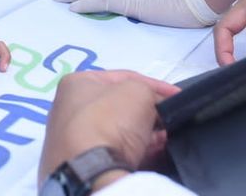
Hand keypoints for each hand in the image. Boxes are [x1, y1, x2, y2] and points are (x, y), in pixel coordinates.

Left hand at [38, 70, 178, 189]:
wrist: (92, 168)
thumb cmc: (110, 119)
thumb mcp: (138, 91)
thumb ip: (150, 91)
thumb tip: (156, 105)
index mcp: (76, 83)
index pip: (123, 77)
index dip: (154, 84)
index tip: (176, 95)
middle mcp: (69, 109)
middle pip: (120, 106)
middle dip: (149, 111)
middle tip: (169, 117)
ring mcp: (73, 139)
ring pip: (119, 131)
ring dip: (145, 133)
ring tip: (166, 137)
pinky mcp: (81, 163)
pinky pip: (114, 152)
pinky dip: (136, 151)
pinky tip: (155, 152)